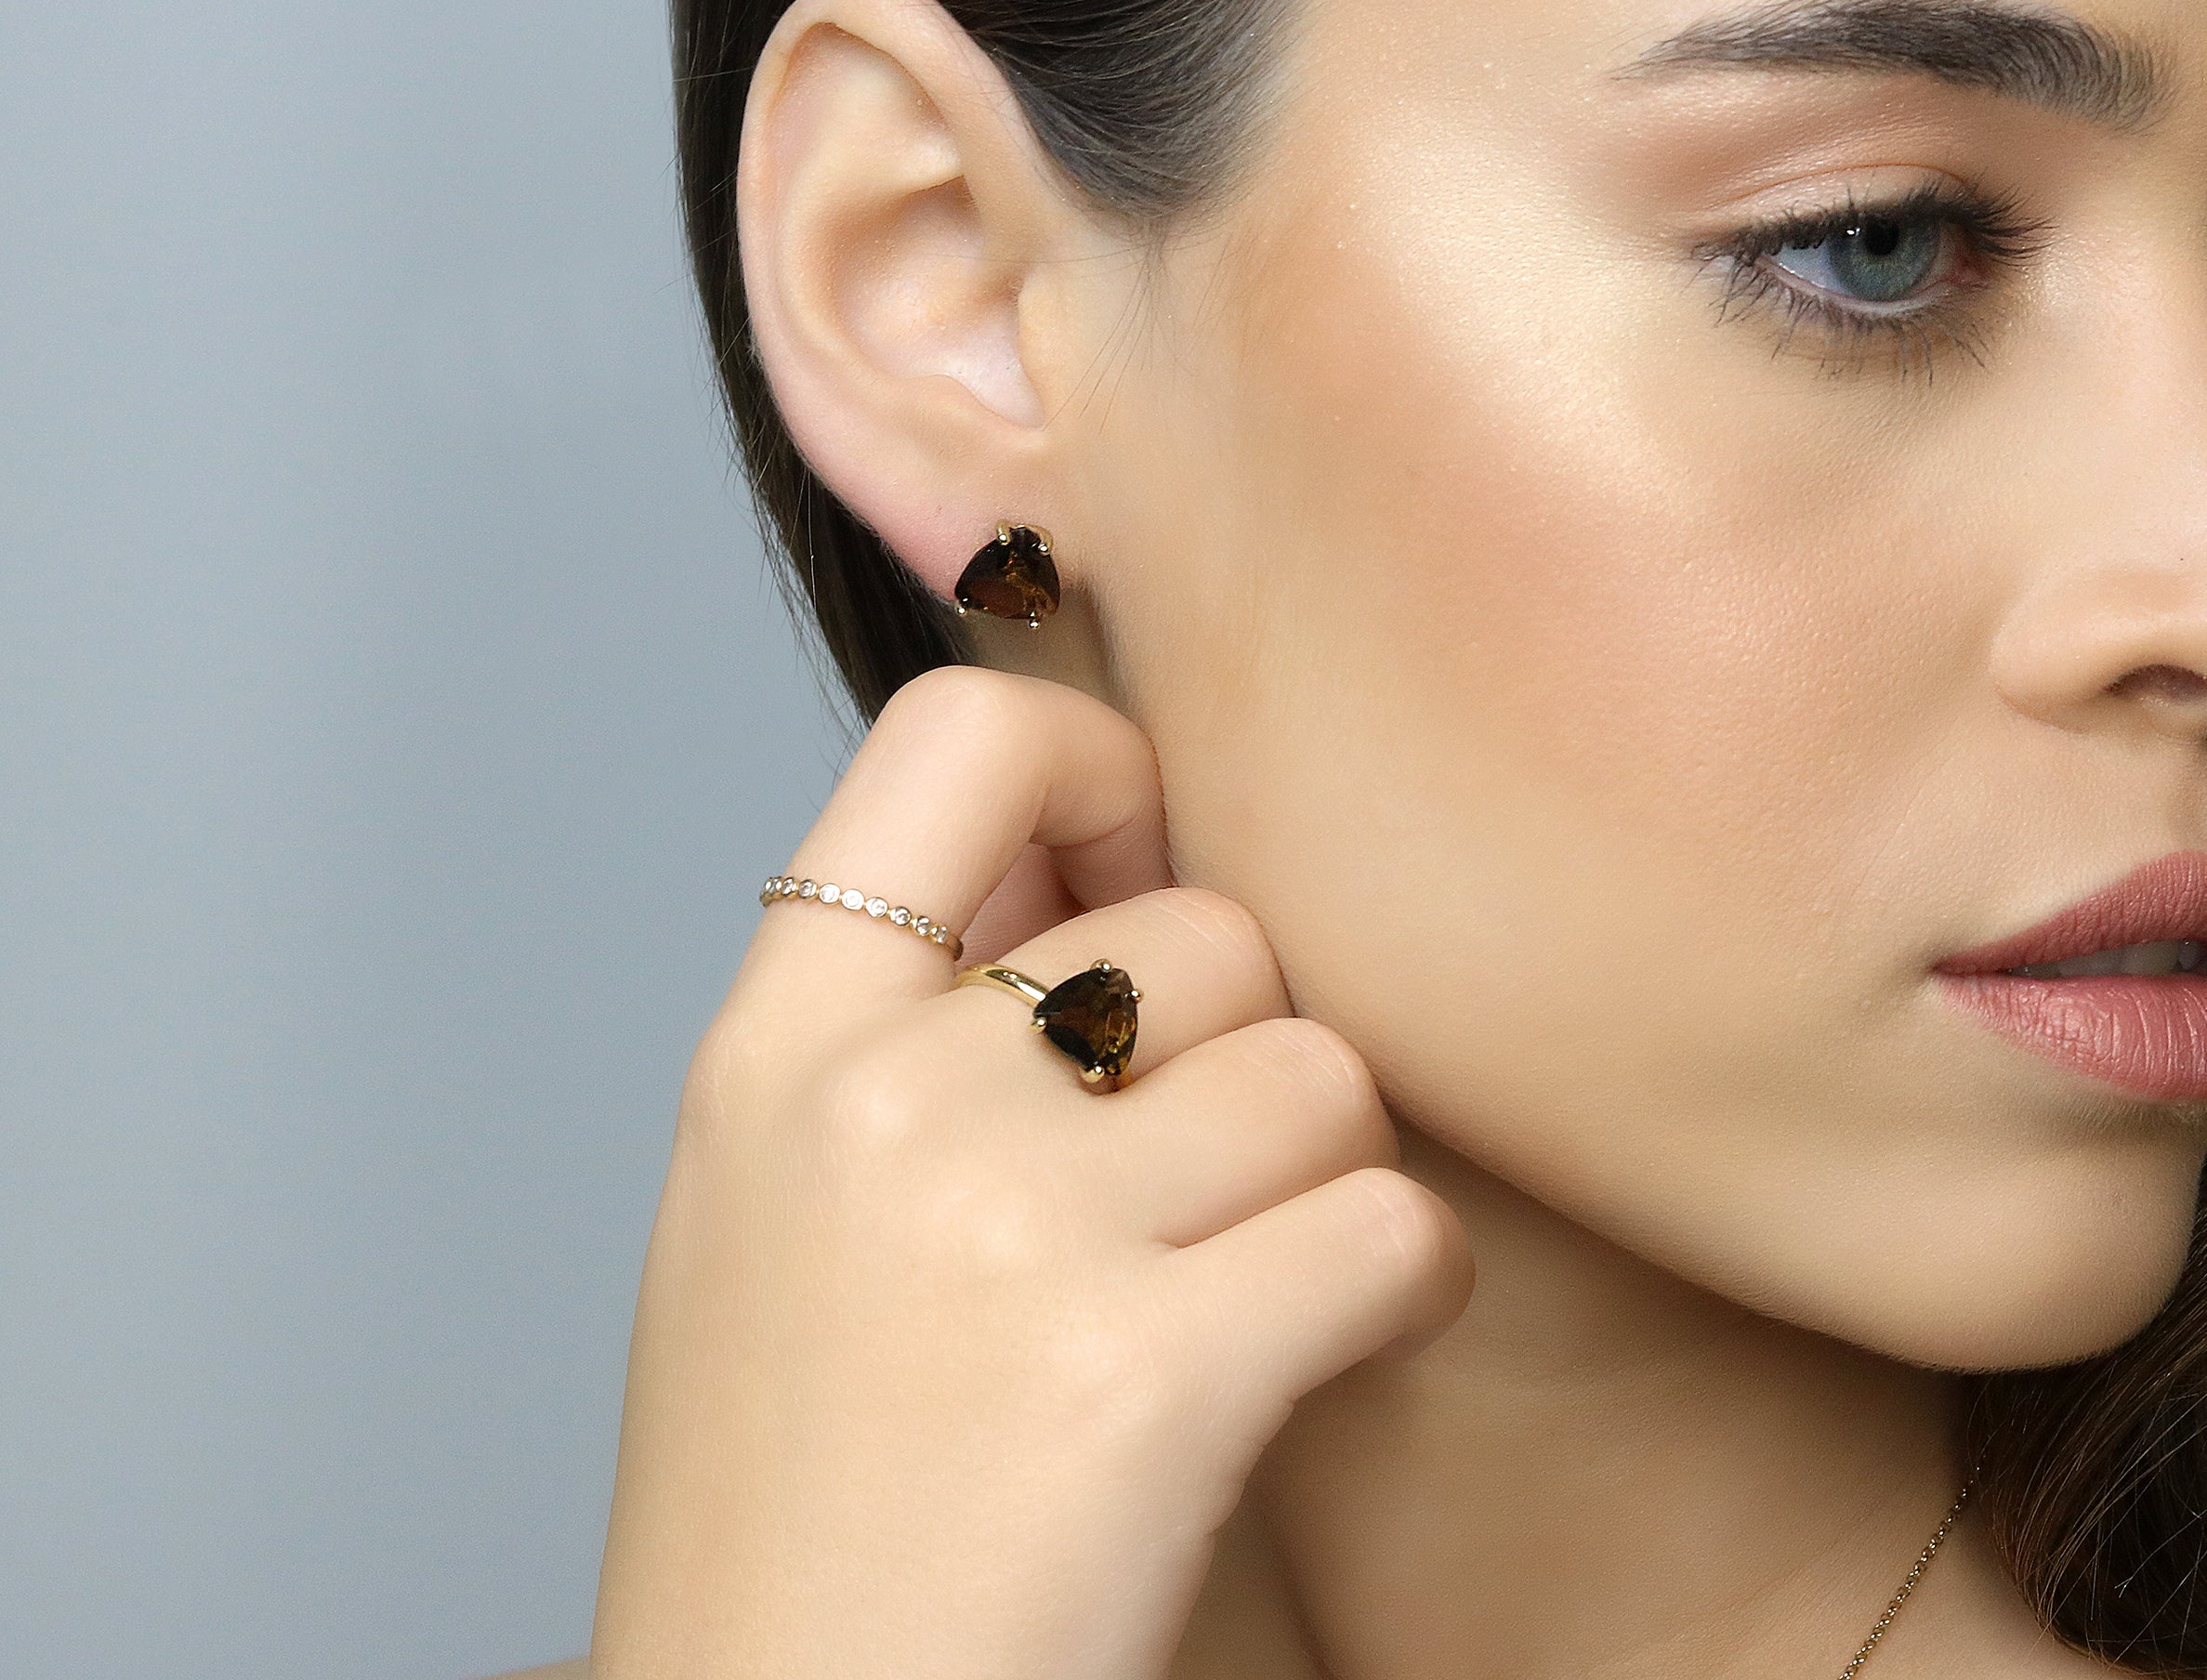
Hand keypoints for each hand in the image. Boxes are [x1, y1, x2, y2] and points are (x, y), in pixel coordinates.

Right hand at [590, 666, 1473, 1678]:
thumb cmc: (810, 1505)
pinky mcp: (1143, 1370)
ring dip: (1331, 1184)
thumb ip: (913, 1021)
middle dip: (1246, 1059)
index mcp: (770, 1048)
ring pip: (1323, 1076)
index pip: (962, 734)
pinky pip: (1393, 1227)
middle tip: (1200, 1202)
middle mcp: (877, 1101)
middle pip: (1211, 931)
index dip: (1106, 762)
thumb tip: (1116, 848)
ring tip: (1252, 1295)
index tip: (1146, 872)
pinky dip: (1404, 1294)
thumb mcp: (778, 1211)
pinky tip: (1330, 1360)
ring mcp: (1005, 1226)